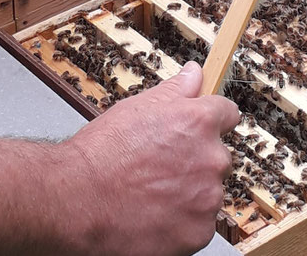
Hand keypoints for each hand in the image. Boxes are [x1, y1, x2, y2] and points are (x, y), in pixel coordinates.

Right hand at [58, 61, 239, 255]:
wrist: (78, 199)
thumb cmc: (103, 153)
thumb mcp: (137, 108)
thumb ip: (175, 90)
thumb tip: (194, 73)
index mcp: (198, 122)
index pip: (228, 113)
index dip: (210, 120)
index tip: (199, 129)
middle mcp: (211, 158)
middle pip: (217, 156)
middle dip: (196, 160)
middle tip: (161, 167)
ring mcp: (207, 198)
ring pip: (208, 192)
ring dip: (190, 193)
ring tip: (152, 193)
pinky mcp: (198, 232)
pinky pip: (199, 224)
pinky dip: (182, 222)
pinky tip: (154, 214)